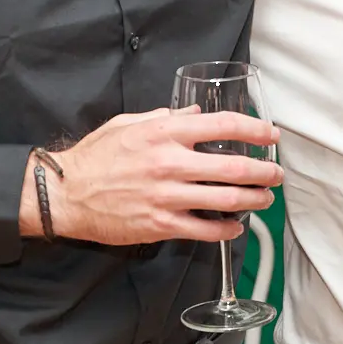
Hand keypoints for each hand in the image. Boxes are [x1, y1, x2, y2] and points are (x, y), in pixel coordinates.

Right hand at [32, 107, 281, 246]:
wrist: (66, 194)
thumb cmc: (95, 157)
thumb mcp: (129, 123)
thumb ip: (166, 117)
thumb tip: (195, 113)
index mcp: (164, 133)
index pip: (224, 125)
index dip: (255, 129)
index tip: (271, 135)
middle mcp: (171, 163)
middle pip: (235, 166)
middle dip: (265, 171)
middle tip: (276, 173)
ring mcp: (167, 196)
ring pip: (227, 200)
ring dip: (254, 200)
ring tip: (264, 199)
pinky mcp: (161, 225)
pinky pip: (205, 230)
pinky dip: (227, 229)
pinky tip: (235, 226)